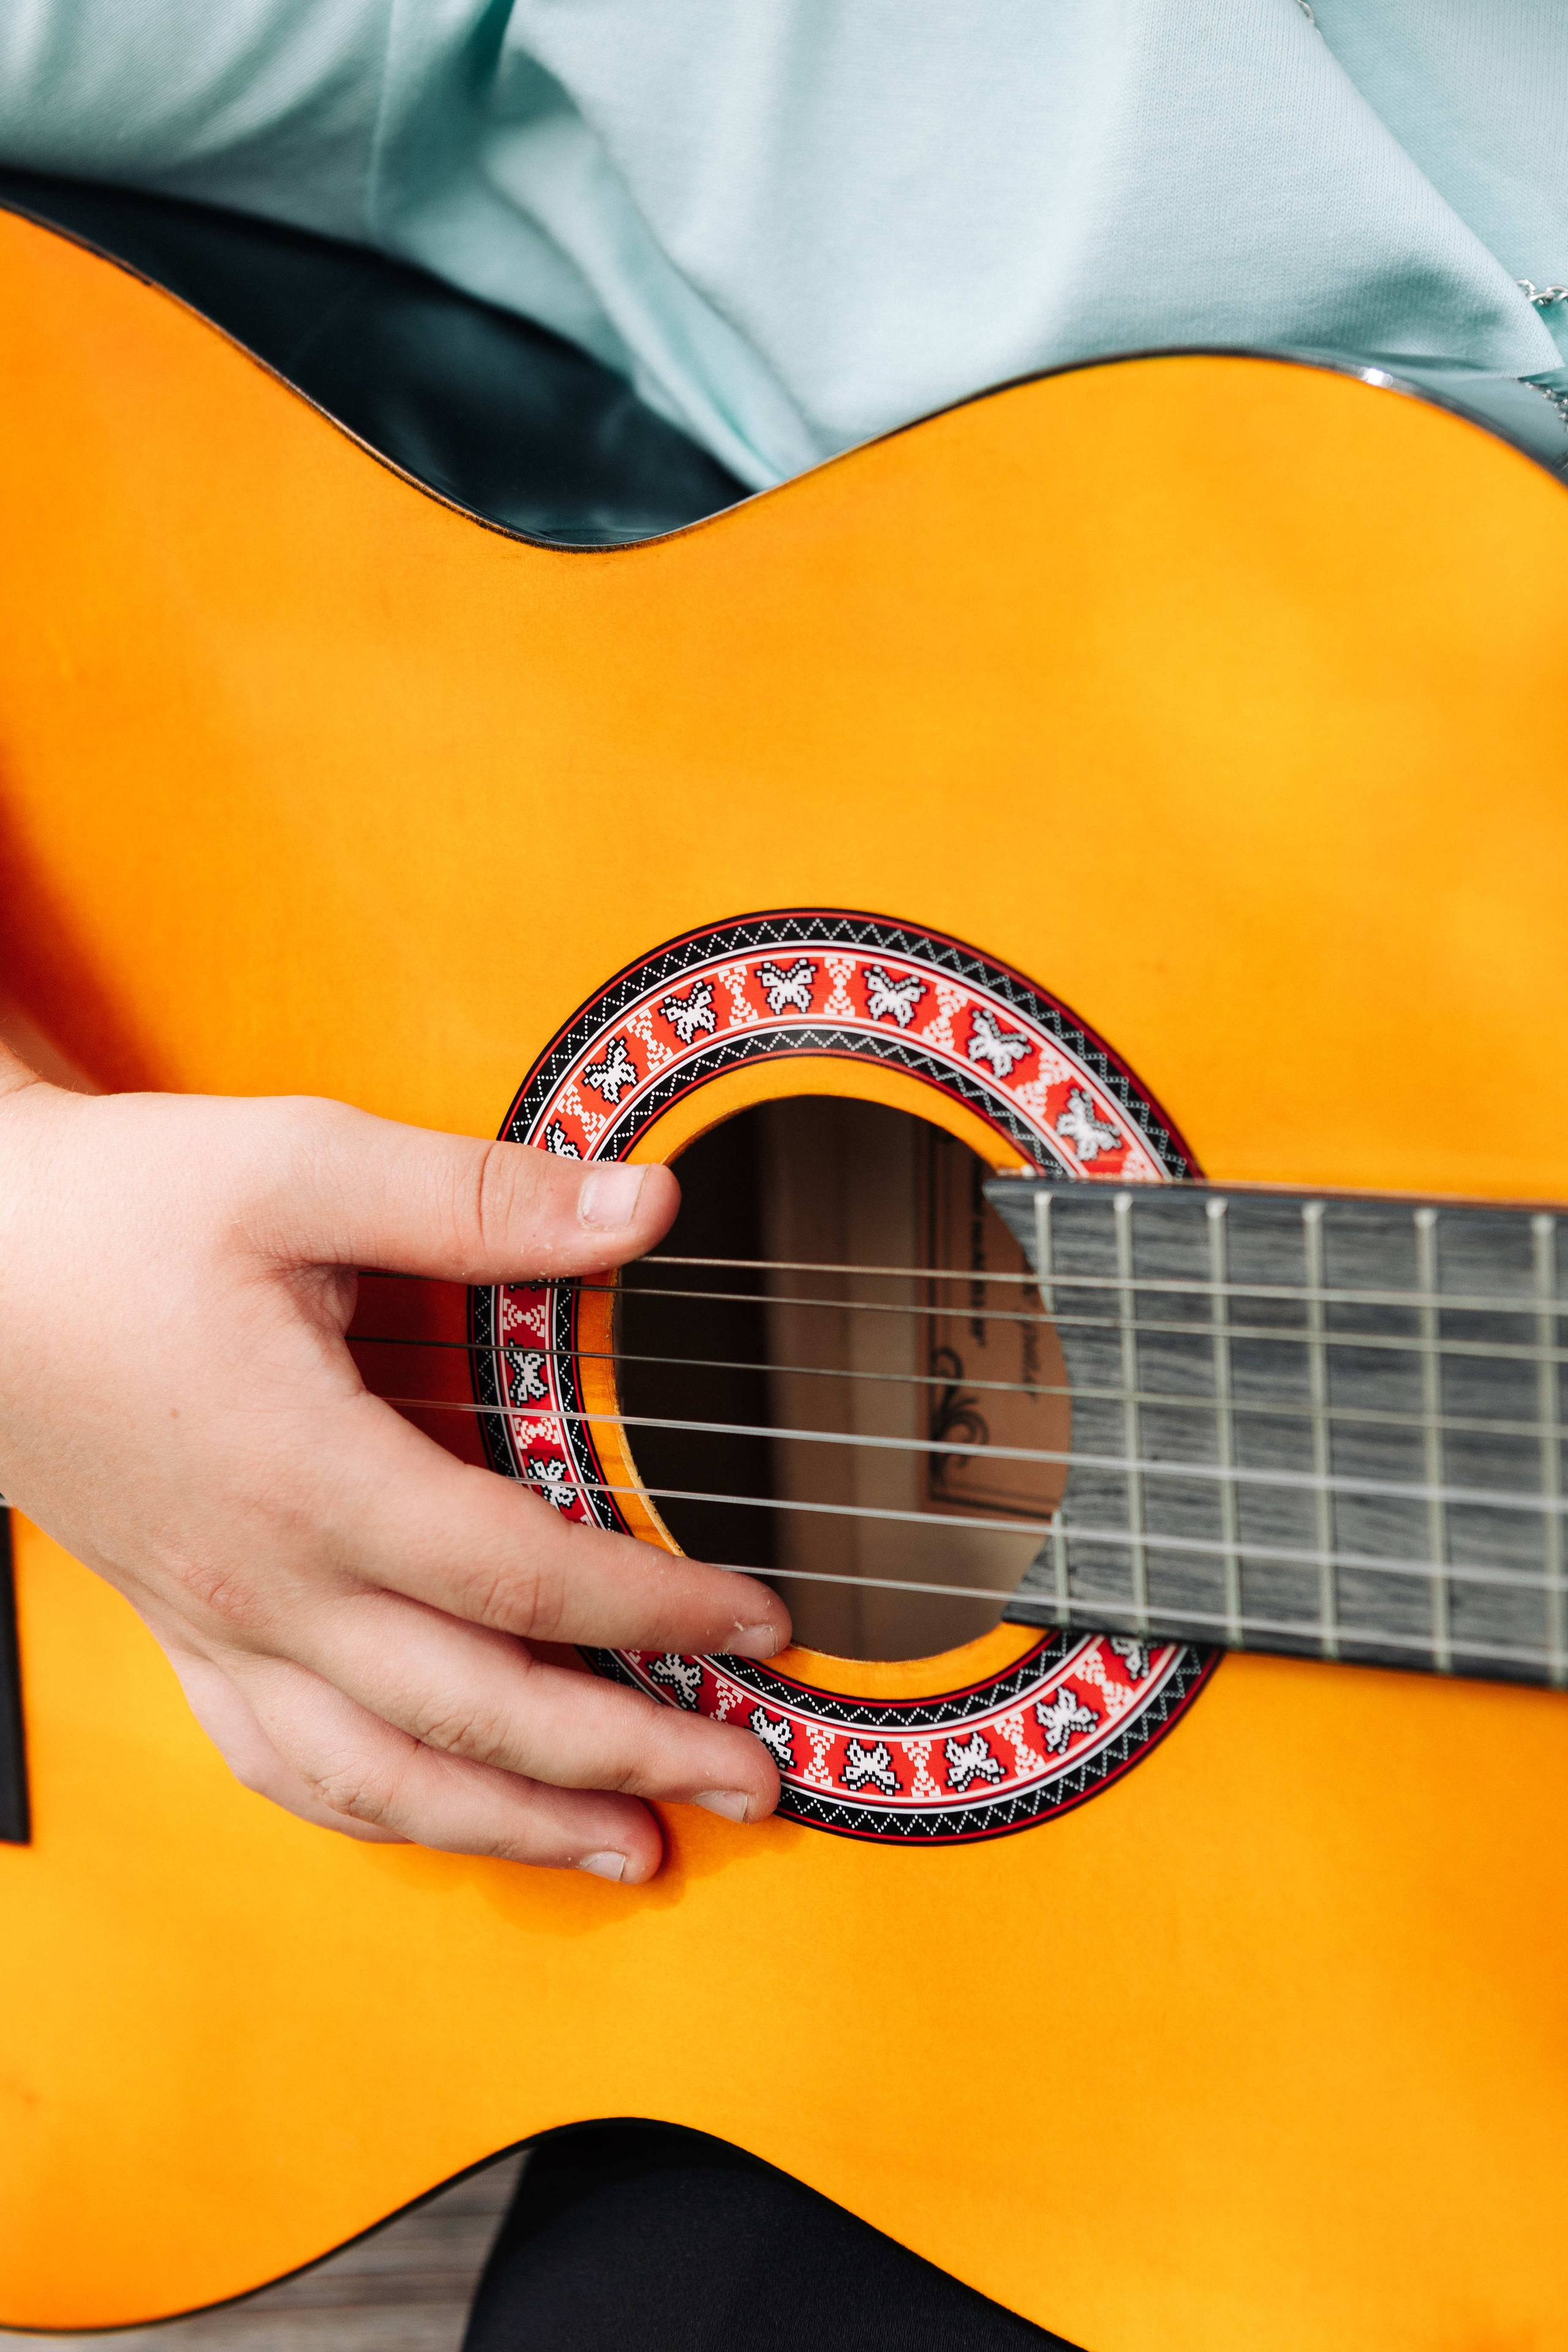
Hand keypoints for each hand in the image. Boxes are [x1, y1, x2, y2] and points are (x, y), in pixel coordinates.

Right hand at [0, 1047, 790, 1881]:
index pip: (526, 1576)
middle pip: (474, 1715)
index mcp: (308, 1475)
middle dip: (628, 1760)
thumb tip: (648, 1207)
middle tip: (751, 1783)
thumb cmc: (115, 1214)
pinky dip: (381, 1810)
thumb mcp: (300, 1167)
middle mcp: (263, 1582)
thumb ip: (481, 1200)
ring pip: (377, 1781)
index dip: (660, 1609)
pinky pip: (284, 1763)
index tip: (762, 1621)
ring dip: (514, 1828)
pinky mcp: (182, 1630)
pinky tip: (445, 1815)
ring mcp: (214, 1625)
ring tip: (629, 1849)